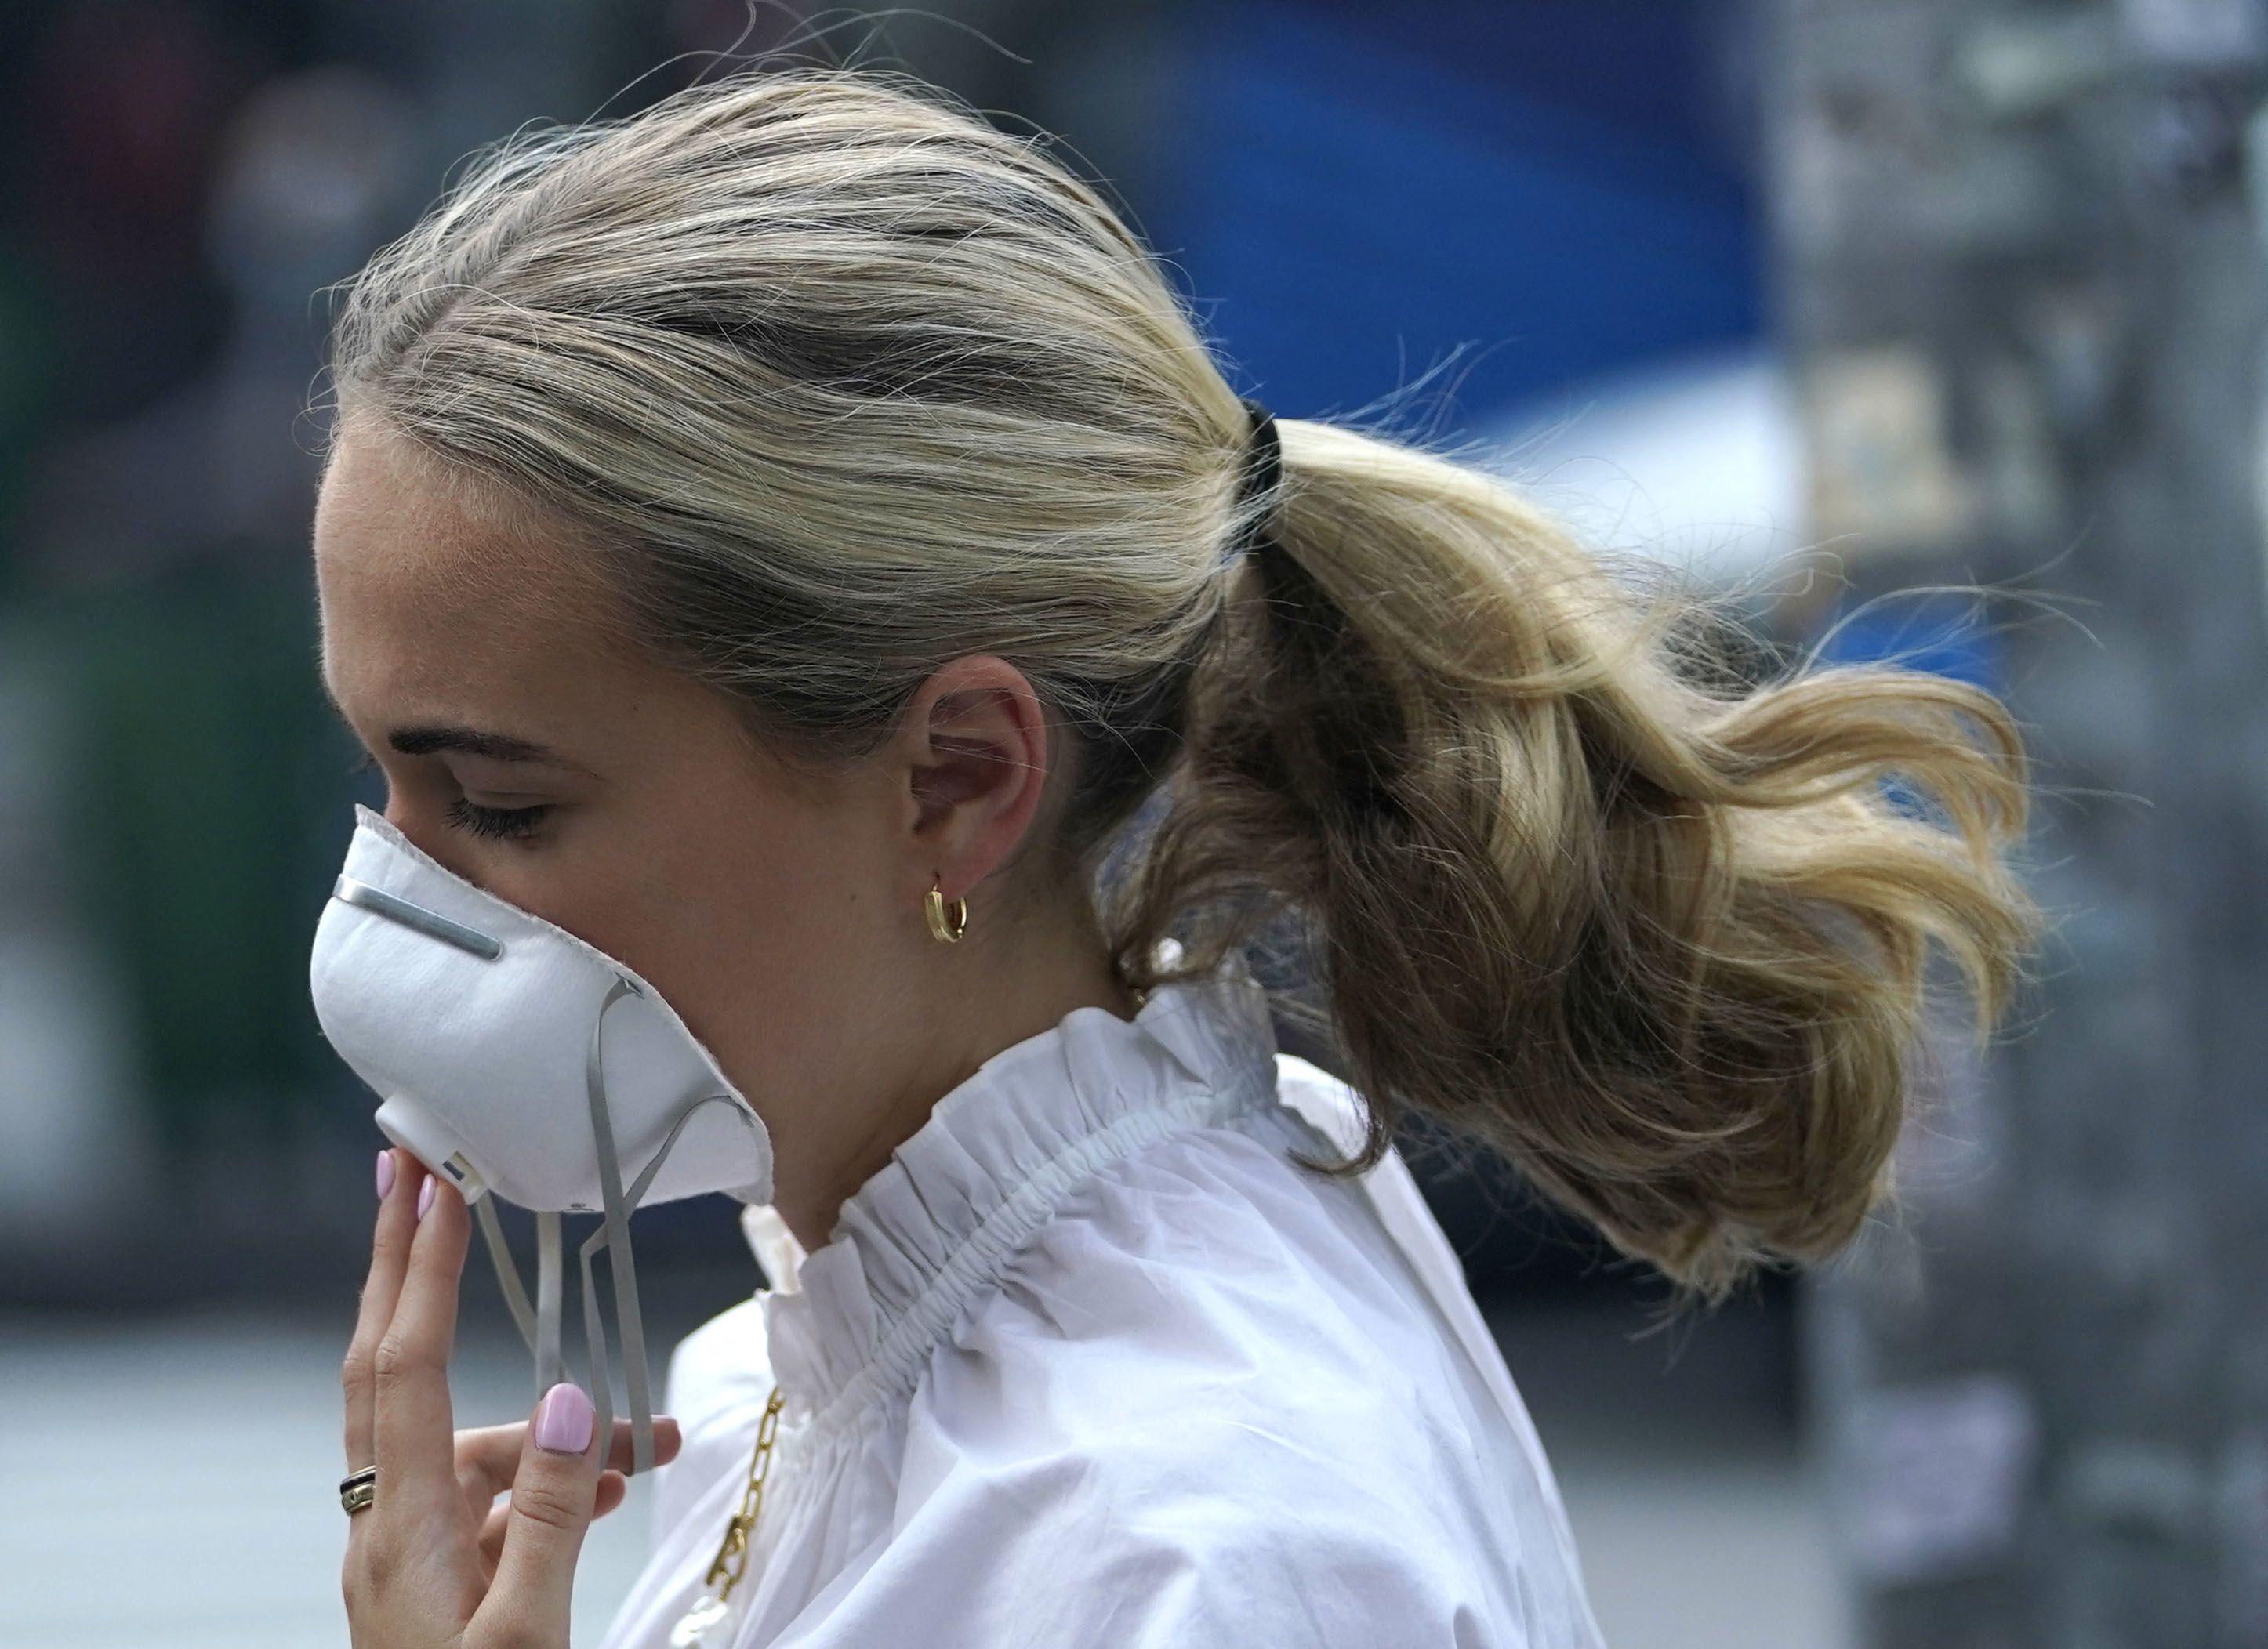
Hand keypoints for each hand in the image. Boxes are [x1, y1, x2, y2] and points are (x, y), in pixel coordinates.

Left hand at [341, 1147, 683, 1646]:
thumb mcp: (526, 1633)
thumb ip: (546, 1514)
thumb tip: (562, 1398)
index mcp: (398, 1530)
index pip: (400, 1367)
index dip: (416, 1268)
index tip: (428, 1181)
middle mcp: (386, 1524)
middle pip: (386, 1366)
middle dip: (403, 1268)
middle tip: (410, 1173)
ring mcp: (407, 1549)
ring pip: (469, 1442)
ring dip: (551, 1427)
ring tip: (647, 1448)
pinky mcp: (435, 1574)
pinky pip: (490, 1496)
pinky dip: (548, 1480)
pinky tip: (610, 1495)